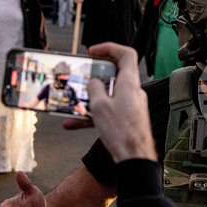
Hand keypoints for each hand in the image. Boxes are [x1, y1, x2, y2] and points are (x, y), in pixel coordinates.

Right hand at [85, 42, 156, 161]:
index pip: (126, 54)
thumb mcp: (99, 106)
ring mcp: (130, 106)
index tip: (94, 51)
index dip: (109, 48)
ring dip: (89, 98)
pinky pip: (107, 112)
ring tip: (74, 102)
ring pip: (108, 95)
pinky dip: (91, 116)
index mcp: (129, 83)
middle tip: (82, 75)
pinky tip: (73, 124)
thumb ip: (94, 89)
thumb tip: (93, 83)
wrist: (134, 158)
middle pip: (115, 74)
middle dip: (95, 74)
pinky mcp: (126, 119)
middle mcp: (132, 92)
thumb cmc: (122, 132)